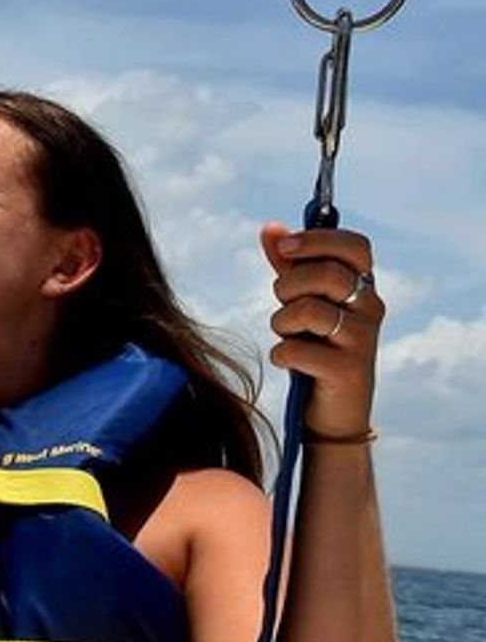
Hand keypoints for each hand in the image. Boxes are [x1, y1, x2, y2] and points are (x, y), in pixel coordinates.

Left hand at [261, 222, 382, 438]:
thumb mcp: (302, 302)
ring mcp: (363, 340)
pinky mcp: (348, 371)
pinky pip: (297, 350)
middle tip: (282, 304)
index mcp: (363, 287)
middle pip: (327, 274)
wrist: (333, 413)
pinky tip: (287, 361)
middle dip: (288, 286)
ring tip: (286, 335)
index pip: (356, 245)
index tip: (285, 248)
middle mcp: (371, 309)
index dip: (318, 240)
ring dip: (282, 321)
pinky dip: (281, 354)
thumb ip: (289, 266)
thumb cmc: (317, 349)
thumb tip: (271, 228)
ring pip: (309, 310)